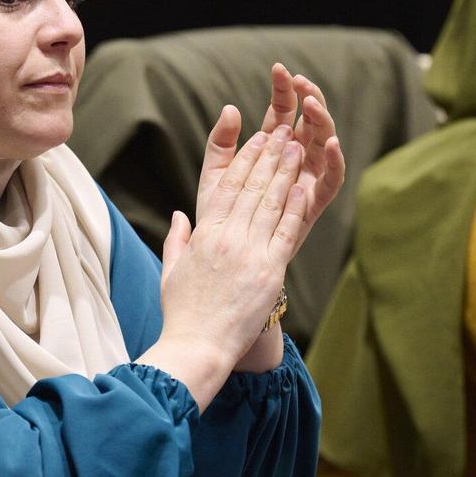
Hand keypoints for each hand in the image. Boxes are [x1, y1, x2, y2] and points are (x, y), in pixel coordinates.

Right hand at [139, 127, 311, 406]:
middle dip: (271, 156)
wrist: (197, 345)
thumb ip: (177, 240)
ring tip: (298, 148)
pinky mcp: (270, 271)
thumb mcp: (171, 271)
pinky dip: (295, 207)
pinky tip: (304, 186)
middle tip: (284, 131)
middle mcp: (228, 237)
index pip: (228, 187)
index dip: (246, 160)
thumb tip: (179, 216)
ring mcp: (250, 252)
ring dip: (286, 172)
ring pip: (271, 203)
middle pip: (253, 187)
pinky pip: (286, 232)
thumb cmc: (182, 313)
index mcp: (205, 235)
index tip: (257, 139)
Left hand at [195, 63, 345, 254]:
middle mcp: (293, 161)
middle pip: (308, 123)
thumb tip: (231, 108)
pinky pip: (332, 181)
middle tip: (302, 83)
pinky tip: (332, 142)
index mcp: (270, 149)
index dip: (284, 90)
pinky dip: (336, 161)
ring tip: (313, 105)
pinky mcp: (314, 204)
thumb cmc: (220, 218)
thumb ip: (220, 144)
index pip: (282, 111)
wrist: (225, 259)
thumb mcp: (216, 176)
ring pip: (324, 145)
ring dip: (323, 123)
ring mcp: (306, 180)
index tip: (280, 70)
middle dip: (309, 99)